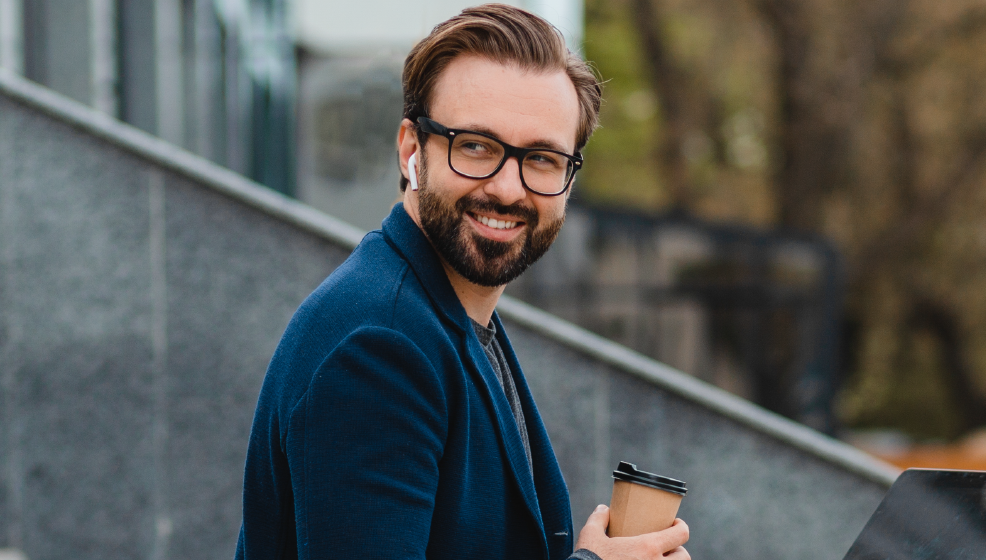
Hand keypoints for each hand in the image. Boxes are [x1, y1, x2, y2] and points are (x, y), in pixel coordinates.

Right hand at [575, 504, 689, 559]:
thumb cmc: (589, 558)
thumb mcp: (590, 534)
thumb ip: (599, 519)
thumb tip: (603, 509)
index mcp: (647, 547)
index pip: (680, 534)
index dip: (681, 527)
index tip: (675, 524)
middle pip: (684, 557)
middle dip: (678, 550)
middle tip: (667, 546)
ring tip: (658, 559)